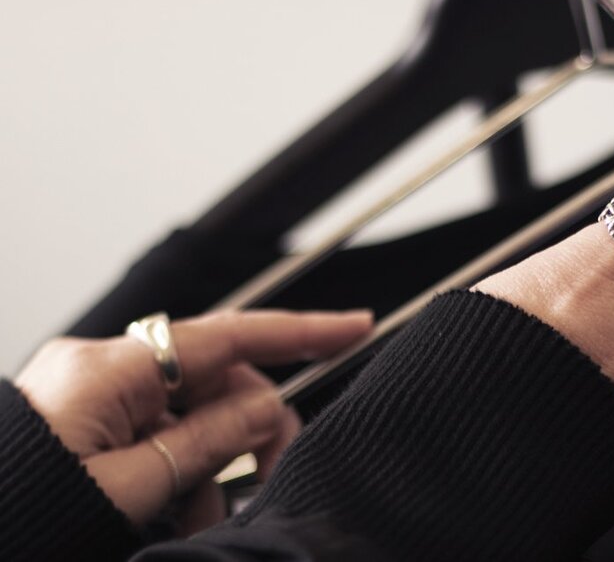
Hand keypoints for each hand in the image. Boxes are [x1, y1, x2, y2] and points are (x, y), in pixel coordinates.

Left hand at [16, 309, 371, 532]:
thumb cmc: (21, 514)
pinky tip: (180, 510)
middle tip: (278, 471)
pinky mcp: (86, 412)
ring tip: (209, 516)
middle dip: (251, 427)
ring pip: (188, 410)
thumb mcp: (129, 488)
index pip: (226, 336)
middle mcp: (101, 366)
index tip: (352, 326)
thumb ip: (206, 440)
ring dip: (212, 462)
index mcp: (108, 372)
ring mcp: (92, 388)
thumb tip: (265, 407)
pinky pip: (156, 427)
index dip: (299, 332)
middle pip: (213, 378)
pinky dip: (179, 466)